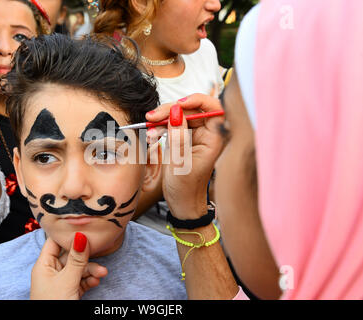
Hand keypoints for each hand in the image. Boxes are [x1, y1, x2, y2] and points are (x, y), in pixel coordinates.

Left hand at [30, 233, 107, 299]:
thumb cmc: (53, 304)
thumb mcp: (67, 280)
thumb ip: (76, 259)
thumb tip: (81, 235)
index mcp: (44, 264)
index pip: (55, 242)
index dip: (69, 236)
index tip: (85, 229)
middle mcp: (51, 271)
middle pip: (71, 256)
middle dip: (87, 258)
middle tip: (100, 259)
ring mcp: (60, 281)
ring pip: (79, 269)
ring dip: (91, 271)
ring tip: (101, 275)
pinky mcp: (69, 291)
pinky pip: (81, 280)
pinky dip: (89, 280)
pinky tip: (97, 281)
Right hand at [146, 94, 223, 218]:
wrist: (182, 203)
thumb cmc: (186, 188)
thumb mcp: (180, 162)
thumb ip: (178, 135)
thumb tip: (176, 110)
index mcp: (213, 139)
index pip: (213, 108)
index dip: (198, 101)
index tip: (178, 105)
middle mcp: (206, 134)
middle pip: (192, 109)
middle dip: (171, 110)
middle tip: (153, 117)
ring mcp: (194, 135)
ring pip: (179, 115)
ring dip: (162, 118)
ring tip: (149, 127)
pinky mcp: (183, 138)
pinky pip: (172, 124)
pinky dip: (160, 126)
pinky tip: (152, 134)